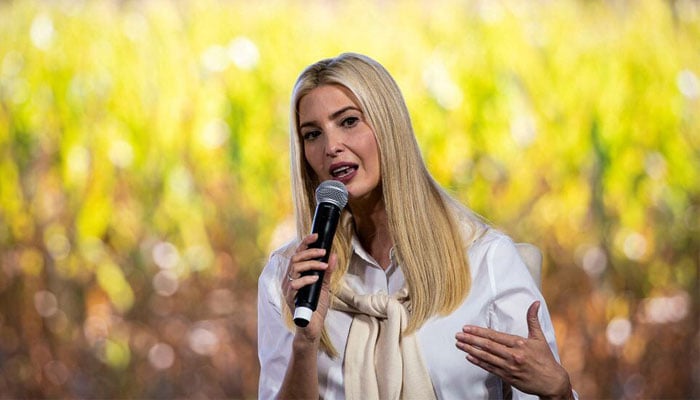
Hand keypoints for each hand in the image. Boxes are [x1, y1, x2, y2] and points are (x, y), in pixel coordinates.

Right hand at [283, 233, 336, 343]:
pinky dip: (306, 280)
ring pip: (294, 268)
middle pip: (295, 258)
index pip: (297, 254)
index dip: (305, 243)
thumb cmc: (316, 307)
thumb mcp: (324, 287)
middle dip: (310, 252)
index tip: (316, 235)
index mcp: (295, 275)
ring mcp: (288, 289)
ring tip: (324, 265)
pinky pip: (294, 285)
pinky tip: (316, 279)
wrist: (312, 327)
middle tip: (324, 252)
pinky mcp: (290, 299)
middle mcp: (289, 279)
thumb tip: (334, 255)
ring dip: (311, 264)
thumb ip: (327, 272)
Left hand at [455, 301, 572, 399]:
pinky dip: (478, 362)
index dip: (479, 332)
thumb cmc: (545, 359)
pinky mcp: (508, 377)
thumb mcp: (539, 337)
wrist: (552, 382)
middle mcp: (513, 355)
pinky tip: (469, 357)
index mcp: (519, 343)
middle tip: (458, 335)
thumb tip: (534, 303)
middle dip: (470, 340)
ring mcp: (509, 367)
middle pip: (487, 346)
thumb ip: (532, 319)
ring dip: (470, 350)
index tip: (467, 328)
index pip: (494, 336)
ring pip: (486, 357)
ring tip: (460, 345)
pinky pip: (490, 368)